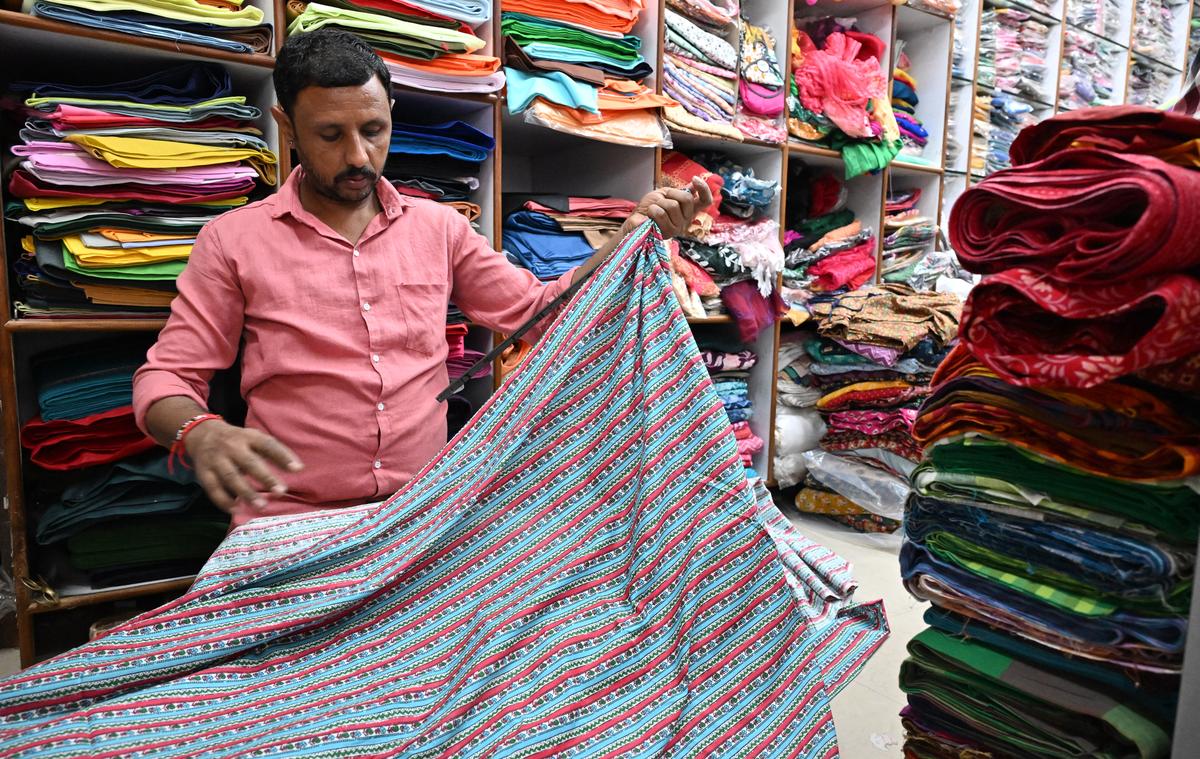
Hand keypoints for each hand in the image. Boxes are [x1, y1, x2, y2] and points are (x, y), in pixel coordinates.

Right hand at [184, 419, 303, 512]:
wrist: (202, 434)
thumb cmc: (238, 441)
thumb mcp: (255, 439)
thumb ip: (275, 452)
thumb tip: (300, 469)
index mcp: (249, 437)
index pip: (268, 445)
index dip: (283, 456)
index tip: (298, 469)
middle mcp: (232, 447)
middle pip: (249, 463)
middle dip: (265, 478)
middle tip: (281, 491)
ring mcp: (216, 460)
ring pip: (231, 478)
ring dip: (246, 493)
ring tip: (262, 506)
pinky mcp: (204, 473)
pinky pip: (213, 489)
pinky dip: (224, 501)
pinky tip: (236, 510)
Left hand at [623, 177, 714, 239]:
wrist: (636, 219)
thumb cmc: (650, 207)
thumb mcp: (665, 194)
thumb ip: (681, 191)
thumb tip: (695, 182)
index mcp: (688, 211)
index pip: (705, 201)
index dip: (704, 189)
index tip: (694, 179)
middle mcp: (686, 220)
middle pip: (687, 199)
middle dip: (671, 193)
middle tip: (662, 199)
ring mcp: (678, 228)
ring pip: (673, 205)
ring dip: (659, 203)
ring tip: (654, 209)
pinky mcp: (667, 233)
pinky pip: (662, 214)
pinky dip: (652, 210)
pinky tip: (650, 216)